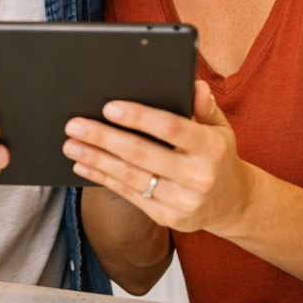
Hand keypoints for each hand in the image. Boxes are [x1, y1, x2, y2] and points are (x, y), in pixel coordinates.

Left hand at [63, 81, 255, 235]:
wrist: (231, 203)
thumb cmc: (217, 155)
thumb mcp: (219, 128)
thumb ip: (204, 107)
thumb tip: (194, 84)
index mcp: (211, 148)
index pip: (171, 128)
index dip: (139, 117)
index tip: (109, 107)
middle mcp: (199, 176)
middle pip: (142, 153)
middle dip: (104, 138)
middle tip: (74, 125)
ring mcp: (183, 201)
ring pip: (131, 177)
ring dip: (97, 159)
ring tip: (71, 145)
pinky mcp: (168, 218)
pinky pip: (130, 196)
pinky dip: (104, 179)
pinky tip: (84, 165)